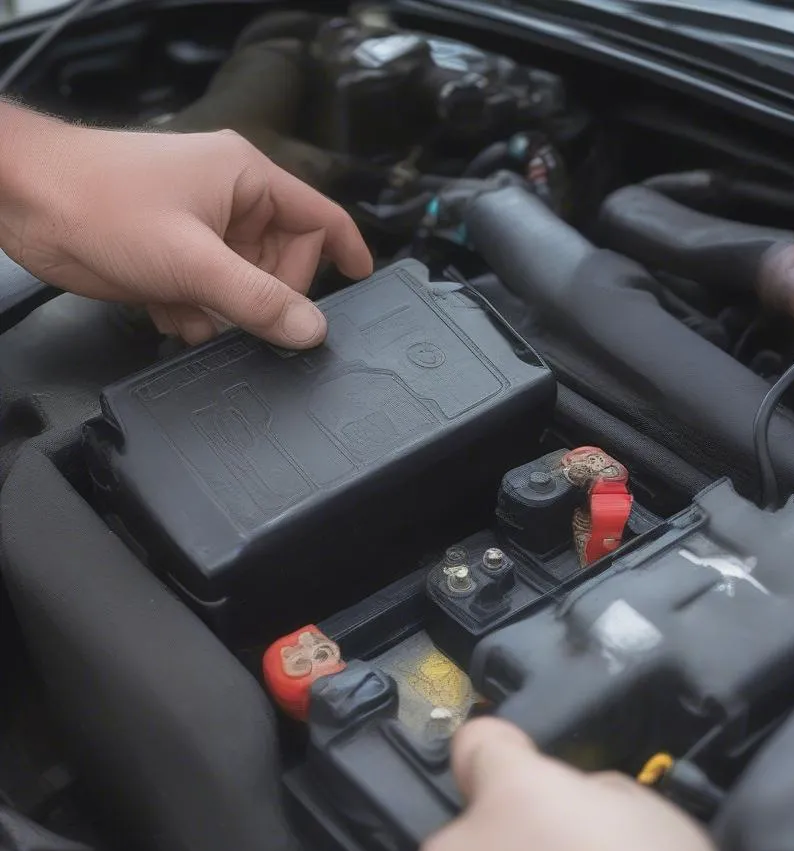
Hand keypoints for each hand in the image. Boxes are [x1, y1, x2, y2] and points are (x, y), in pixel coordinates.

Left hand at [0, 105, 371, 347]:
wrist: (23, 202)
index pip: (320, 217)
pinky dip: (195, 313)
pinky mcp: (176, 257)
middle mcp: (232, 203)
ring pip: (247, 289)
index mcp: (247, 181)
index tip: (365, 282)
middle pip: (285, 264)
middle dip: (264, 298)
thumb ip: (257, 300)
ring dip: (224, 312)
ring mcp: (203, 231)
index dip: (347, 250)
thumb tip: (312, 331)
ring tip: (189, 309)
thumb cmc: (100, 204)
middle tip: (239, 314)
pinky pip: (213, 298)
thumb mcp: (191, 261)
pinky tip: (166, 309)